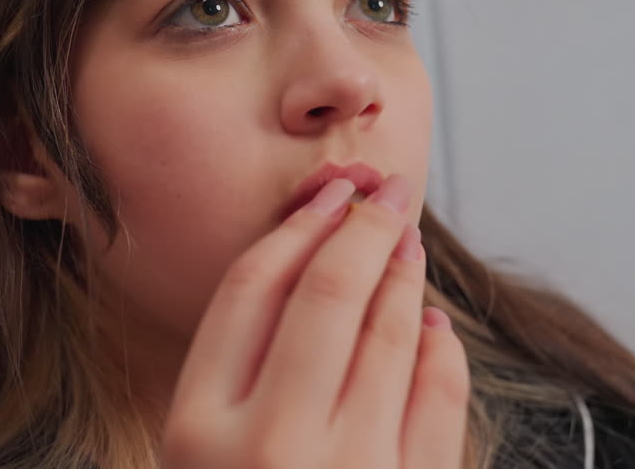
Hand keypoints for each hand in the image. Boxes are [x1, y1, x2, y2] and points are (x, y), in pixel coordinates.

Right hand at [161, 174, 469, 468]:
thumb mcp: (195, 452)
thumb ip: (224, 377)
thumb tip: (302, 262)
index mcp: (198, 427)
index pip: (250, 290)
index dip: (295, 227)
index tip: (330, 194)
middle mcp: (271, 445)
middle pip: (326, 294)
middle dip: (365, 227)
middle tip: (389, 191)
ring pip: (388, 336)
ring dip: (403, 274)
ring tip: (407, 241)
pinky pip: (438, 397)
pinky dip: (440, 348)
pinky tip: (431, 325)